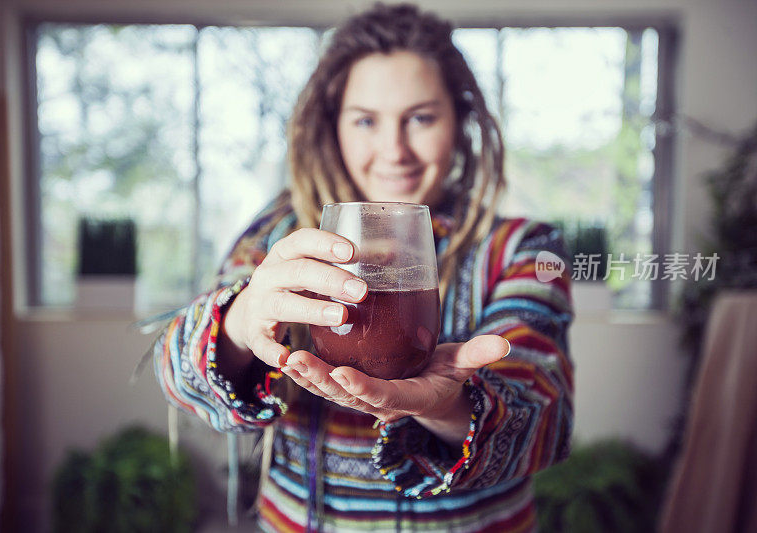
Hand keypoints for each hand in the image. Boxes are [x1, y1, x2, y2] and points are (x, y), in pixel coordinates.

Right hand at [223, 228, 367, 367]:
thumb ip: (344, 262)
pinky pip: (260, 341)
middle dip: (331, 280)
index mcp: (284, 253)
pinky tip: (285, 358)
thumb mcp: (311, 267)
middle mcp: (269, 275)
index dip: (325, 244)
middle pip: (298, 272)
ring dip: (312, 310)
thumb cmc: (294, 285)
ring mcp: (259, 303)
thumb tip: (392, 252)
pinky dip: (271, 350)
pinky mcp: (253, 331)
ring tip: (341, 317)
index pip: (302, 240)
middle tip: (360, 291)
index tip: (352, 252)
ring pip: (283, 304)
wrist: (250, 311)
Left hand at [280, 335, 510, 428]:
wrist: (431, 392)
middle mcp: (379, 402)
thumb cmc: (446, 375)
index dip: (363, 389)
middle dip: (320, 380)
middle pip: (345, 396)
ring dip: (306, 376)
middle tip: (298, 360)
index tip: (343, 375)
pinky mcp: (348, 387)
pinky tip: (284, 354)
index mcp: (407, 398)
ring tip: (286, 356)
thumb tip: (504, 344)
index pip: (383, 396)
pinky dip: (304, 373)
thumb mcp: (462, 366)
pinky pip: (323, 383)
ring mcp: (360, 396)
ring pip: (328, 391)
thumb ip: (477, 355)